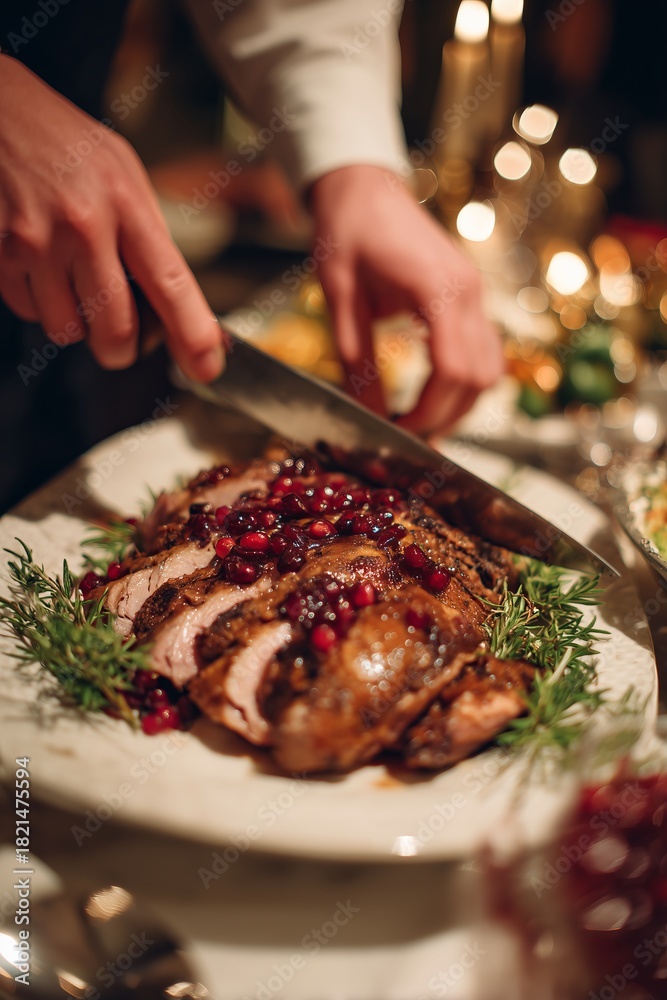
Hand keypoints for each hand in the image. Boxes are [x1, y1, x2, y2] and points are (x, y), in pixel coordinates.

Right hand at [0, 56, 222, 380]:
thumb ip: (149, 241)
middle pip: (115, 330)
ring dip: (74, 320)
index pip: (170, 284)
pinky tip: (37, 261)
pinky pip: (27, 311)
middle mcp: (82, 225)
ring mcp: (34, 242)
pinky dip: (36, 300)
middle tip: (120, 337)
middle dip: (121, 348)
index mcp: (126, 203)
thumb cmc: (65, 145)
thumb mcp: (123, 176)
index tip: (207, 366)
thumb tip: (177, 310)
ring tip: (68, 275)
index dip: (192, 334)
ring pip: (67, 329)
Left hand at [309, 165, 503, 434]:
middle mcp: (469, 293)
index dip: (430, 412)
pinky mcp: (470, 297)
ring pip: (490, 369)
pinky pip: (485, 351)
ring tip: (422, 422)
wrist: (363, 188)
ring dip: (462, 403)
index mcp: (439, 290)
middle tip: (408, 438)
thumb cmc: (347, 233)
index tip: (400, 432)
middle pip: (479, 378)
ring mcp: (475, 294)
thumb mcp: (341, 299)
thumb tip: (369, 414)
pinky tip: (435, 392)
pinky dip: (466, 380)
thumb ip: (356, 359)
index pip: (453, 371)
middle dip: (446, 416)